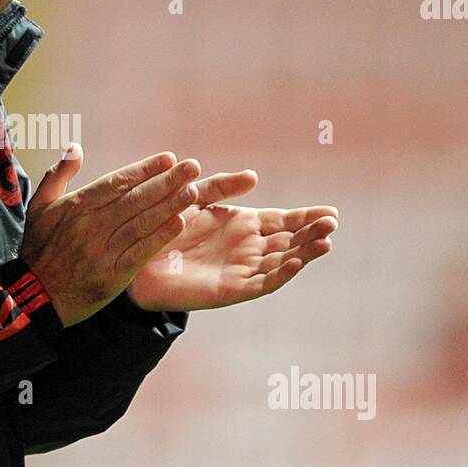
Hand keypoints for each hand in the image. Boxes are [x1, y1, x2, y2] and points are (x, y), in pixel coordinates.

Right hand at [18, 143, 200, 327]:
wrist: (35, 295)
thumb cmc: (39, 249)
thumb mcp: (39, 207)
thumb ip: (58, 175)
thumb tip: (74, 147)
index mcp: (77, 206)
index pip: (117, 182)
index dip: (144, 169)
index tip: (168, 158)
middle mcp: (92, 225)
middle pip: (135, 198)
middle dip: (166, 181)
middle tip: (192, 166)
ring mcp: (103, 250)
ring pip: (142, 222)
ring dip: (169, 205)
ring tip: (193, 190)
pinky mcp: (113, 274)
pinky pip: (140, 252)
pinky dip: (160, 237)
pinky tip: (179, 223)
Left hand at [125, 169, 337, 312]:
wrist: (135, 257)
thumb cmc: (164, 227)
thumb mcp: (194, 199)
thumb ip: (221, 188)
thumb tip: (253, 176)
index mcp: (244, 225)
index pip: (285, 220)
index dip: (307, 217)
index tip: (331, 212)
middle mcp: (248, 248)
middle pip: (290, 241)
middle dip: (312, 233)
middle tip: (332, 225)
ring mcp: (241, 270)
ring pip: (281, 262)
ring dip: (304, 254)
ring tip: (324, 243)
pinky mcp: (229, 290)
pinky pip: (260, 283)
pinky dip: (280, 275)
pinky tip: (296, 264)